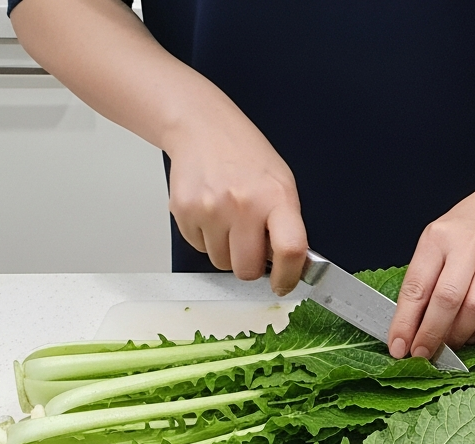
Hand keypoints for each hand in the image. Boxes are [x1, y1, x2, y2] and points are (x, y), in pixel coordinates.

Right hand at [166, 118, 307, 294]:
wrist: (203, 129)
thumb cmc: (246, 157)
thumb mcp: (281, 184)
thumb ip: (286, 225)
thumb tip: (288, 265)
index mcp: (276, 198)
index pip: (290, 250)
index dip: (288, 276)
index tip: (284, 284)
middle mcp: (243, 205)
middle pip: (246, 269)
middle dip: (250, 265)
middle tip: (250, 244)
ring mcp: (210, 209)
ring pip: (220, 262)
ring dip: (226, 250)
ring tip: (229, 219)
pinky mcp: (184, 212)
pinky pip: (199, 247)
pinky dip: (206, 238)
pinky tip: (212, 211)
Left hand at [387, 189, 474, 358]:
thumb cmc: (467, 229)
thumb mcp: (436, 241)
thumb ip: (423, 278)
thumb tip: (409, 326)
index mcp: (439, 238)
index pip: (417, 286)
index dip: (405, 322)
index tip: (398, 346)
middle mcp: (469, 246)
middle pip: (447, 300)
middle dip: (431, 334)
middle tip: (422, 354)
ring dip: (459, 336)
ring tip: (448, 346)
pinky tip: (474, 336)